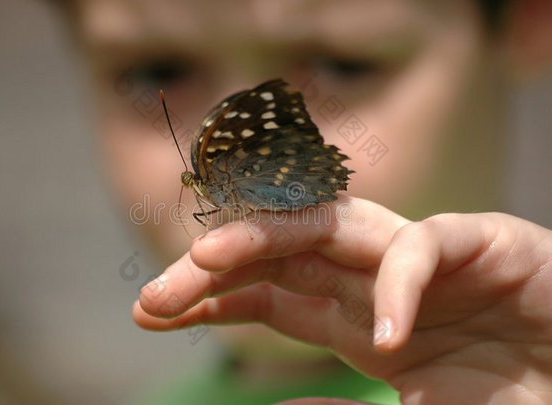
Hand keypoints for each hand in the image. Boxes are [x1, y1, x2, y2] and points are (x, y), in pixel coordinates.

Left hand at [133, 195, 551, 404]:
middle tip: (151, 295)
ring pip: (330, 224)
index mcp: (351, 314)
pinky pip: (425, 248)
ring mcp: (422, 257)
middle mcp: (372, 278)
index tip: (150, 311)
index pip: (265, 291)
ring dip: (266, 237)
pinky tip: (388, 339)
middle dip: (213, 264)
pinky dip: (403, 286)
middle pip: (279, 250)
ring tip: (205, 260)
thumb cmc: (505, 392)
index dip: (208, 297)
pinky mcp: (481, 244)